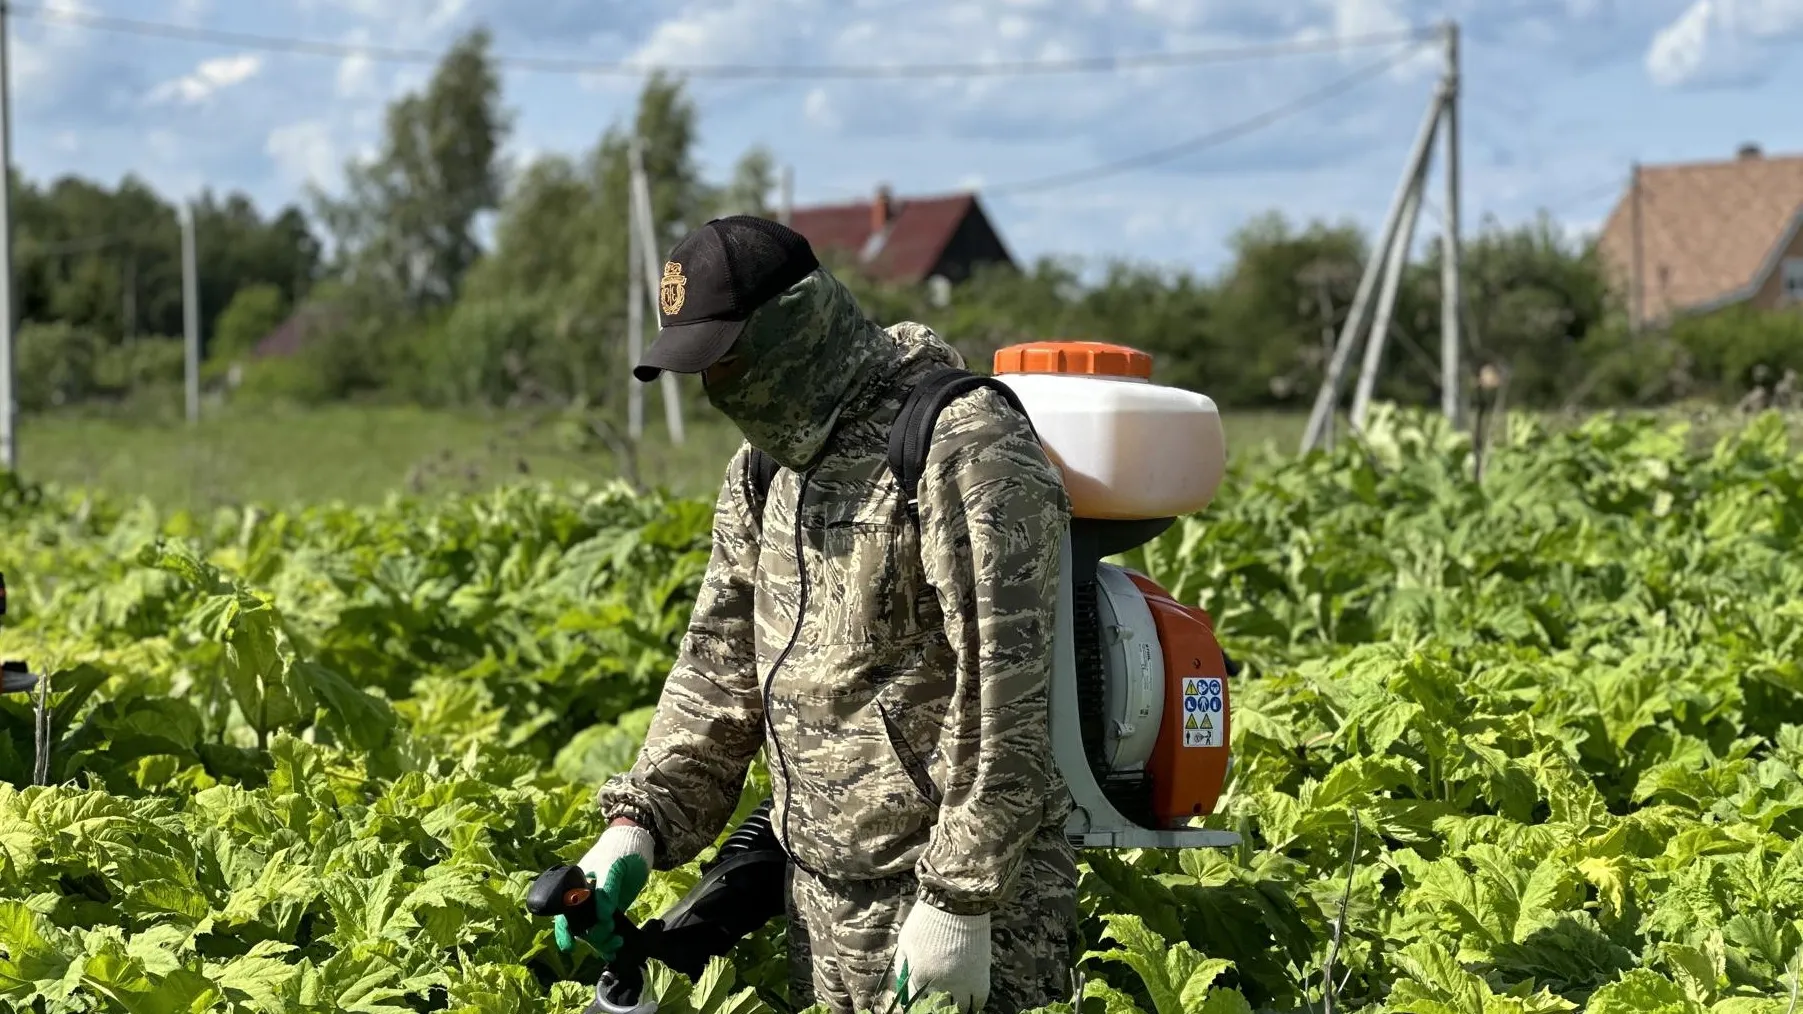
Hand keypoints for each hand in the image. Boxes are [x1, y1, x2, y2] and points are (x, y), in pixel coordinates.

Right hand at [554, 822, 653, 959]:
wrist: (635, 845)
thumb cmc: (616, 851)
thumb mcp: (611, 867)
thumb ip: (606, 891)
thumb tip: (603, 916)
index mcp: (576, 890)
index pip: (565, 915)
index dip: (564, 932)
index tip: (569, 947)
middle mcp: (584, 901)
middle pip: (582, 928)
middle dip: (593, 937)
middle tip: (610, 934)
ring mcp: (599, 907)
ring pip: (595, 932)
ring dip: (604, 942)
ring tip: (618, 943)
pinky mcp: (613, 911)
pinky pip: (608, 929)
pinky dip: (611, 941)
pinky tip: (616, 948)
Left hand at [888, 901, 990, 1011]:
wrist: (957, 903)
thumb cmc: (927, 919)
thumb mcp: (906, 940)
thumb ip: (903, 964)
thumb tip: (903, 981)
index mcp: (920, 975)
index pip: (915, 1002)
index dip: (914, 1005)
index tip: (918, 1003)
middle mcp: (941, 983)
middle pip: (938, 1009)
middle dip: (935, 1008)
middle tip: (936, 1003)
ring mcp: (963, 981)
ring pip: (960, 1009)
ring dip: (956, 1008)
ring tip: (953, 1005)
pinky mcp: (981, 975)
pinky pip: (979, 1000)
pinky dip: (974, 1004)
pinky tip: (969, 1001)